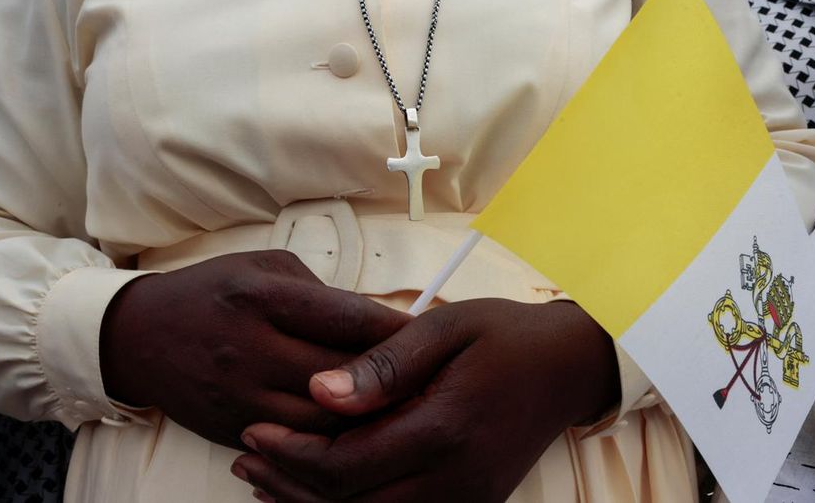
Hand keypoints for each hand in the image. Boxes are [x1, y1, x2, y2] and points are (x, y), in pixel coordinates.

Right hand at [100, 250, 410, 449]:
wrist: (140, 336)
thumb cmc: (213, 292)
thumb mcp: (265, 268)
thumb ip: (321, 294)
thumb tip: (376, 322)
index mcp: (262, 297)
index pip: (349, 318)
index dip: (396, 330)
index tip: (427, 336)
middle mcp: (250, 348)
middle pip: (344, 374)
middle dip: (391, 377)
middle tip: (426, 376)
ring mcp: (240, 396)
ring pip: (326, 422)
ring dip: (367, 415)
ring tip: (398, 405)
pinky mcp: (234, 430)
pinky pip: (298, 443)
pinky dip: (331, 437)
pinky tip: (354, 426)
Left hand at [232, 299, 619, 501]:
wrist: (567, 367)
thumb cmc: (505, 338)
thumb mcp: (445, 329)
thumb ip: (383, 363)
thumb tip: (318, 391)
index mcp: (443, 431)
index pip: (344, 467)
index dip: (290, 455)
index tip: (254, 431)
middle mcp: (455, 481)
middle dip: (287, 487)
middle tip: (247, 458)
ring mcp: (465, 501)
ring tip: (266, 481)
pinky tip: (319, 497)